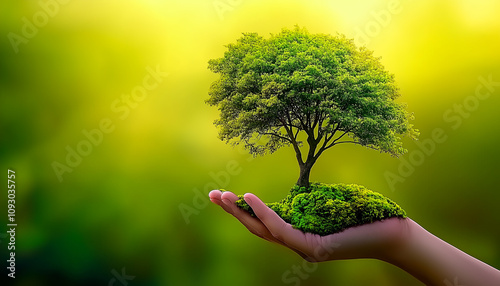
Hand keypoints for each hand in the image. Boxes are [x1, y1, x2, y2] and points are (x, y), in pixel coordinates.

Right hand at [209, 190, 409, 261]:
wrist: (393, 232)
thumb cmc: (363, 214)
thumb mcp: (326, 204)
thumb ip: (306, 202)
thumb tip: (294, 190)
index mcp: (299, 234)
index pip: (264, 224)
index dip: (242, 210)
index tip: (225, 194)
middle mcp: (298, 244)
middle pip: (257, 230)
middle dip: (232, 213)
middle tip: (211, 195)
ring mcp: (304, 249)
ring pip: (263, 232)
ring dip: (240, 213)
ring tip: (222, 195)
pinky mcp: (313, 248)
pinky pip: (282, 230)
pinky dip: (263, 213)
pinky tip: (249, 198)